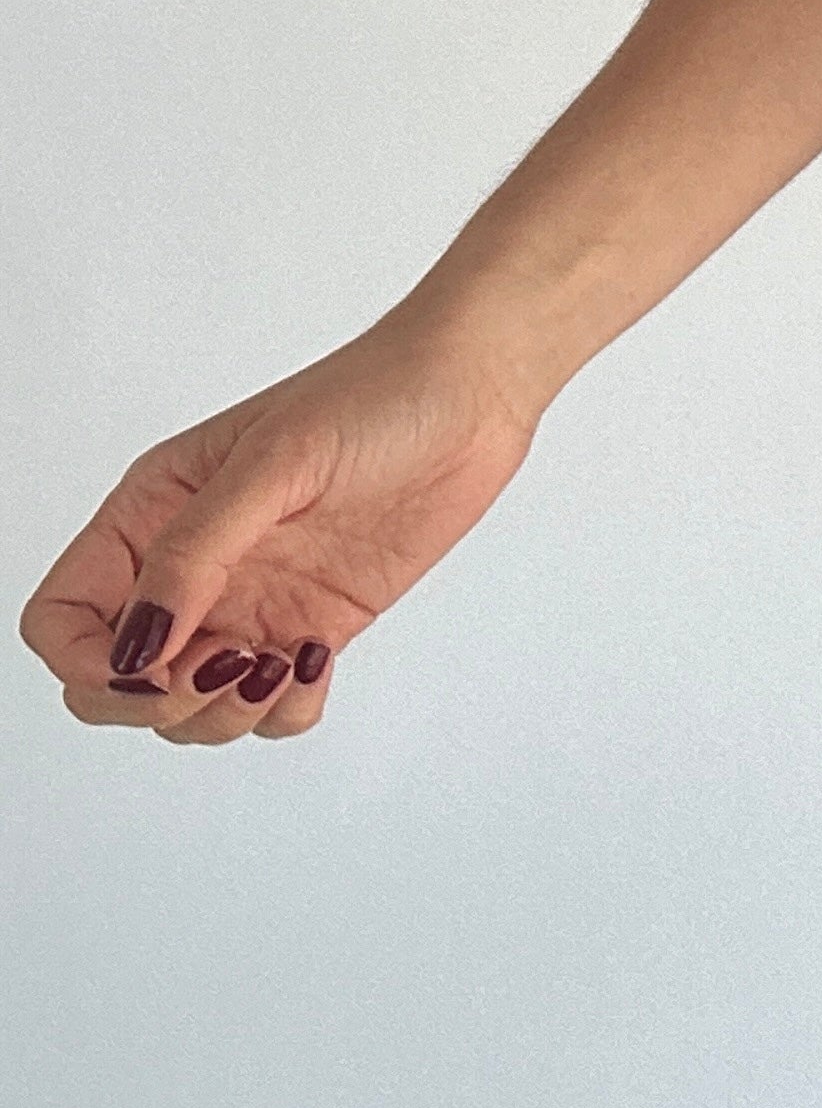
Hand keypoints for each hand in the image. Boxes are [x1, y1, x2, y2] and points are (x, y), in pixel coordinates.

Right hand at [18, 314, 538, 744]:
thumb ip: (195, 555)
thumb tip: (136, 647)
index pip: (63, 618)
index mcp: (153, 513)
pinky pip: (269, 707)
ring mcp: (251, 601)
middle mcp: (193, 565)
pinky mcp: (311, 624)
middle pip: (114, 683)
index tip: (151, 667)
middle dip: (155, 704)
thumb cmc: (373, 396)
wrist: (472, 393)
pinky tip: (318, 659)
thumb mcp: (271, 464)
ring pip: (188, 709)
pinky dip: (284, 710)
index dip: (87, 663)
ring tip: (282, 662)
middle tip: (227, 665)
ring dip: (223, 713)